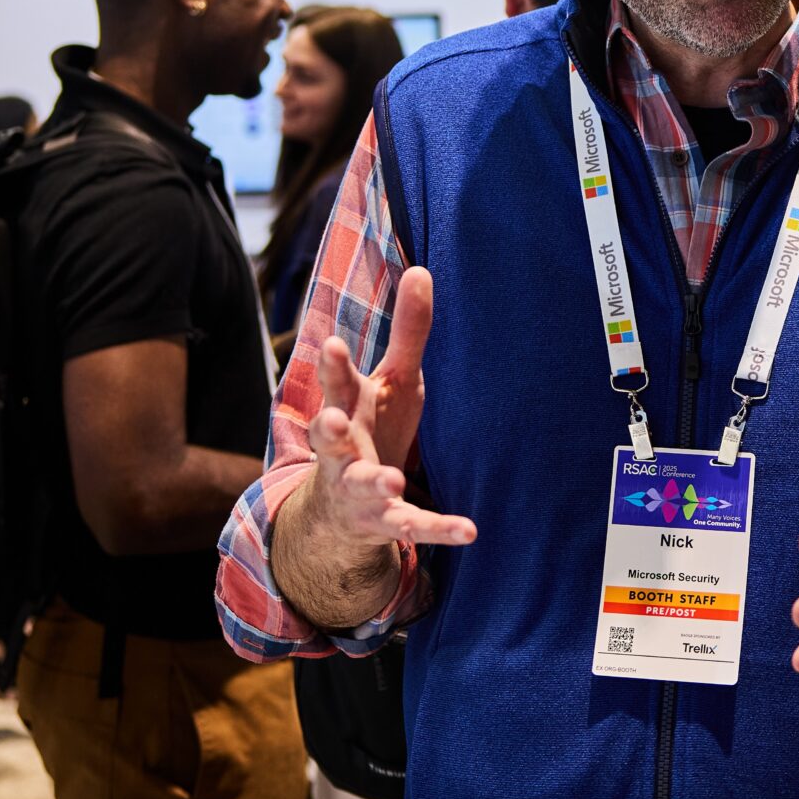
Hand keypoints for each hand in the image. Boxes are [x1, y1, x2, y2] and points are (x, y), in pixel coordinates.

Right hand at [306, 267, 477, 550]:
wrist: (345, 505)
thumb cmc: (372, 425)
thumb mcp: (392, 379)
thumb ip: (408, 332)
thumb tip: (421, 268)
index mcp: (347, 406)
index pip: (336, 382)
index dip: (333, 365)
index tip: (332, 342)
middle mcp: (343, 448)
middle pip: (329, 435)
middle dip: (328, 426)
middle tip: (330, 419)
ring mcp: (359, 487)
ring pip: (361, 484)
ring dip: (374, 482)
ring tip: (390, 480)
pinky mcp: (385, 521)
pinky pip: (410, 526)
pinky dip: (438, 528)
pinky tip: (469, 530)